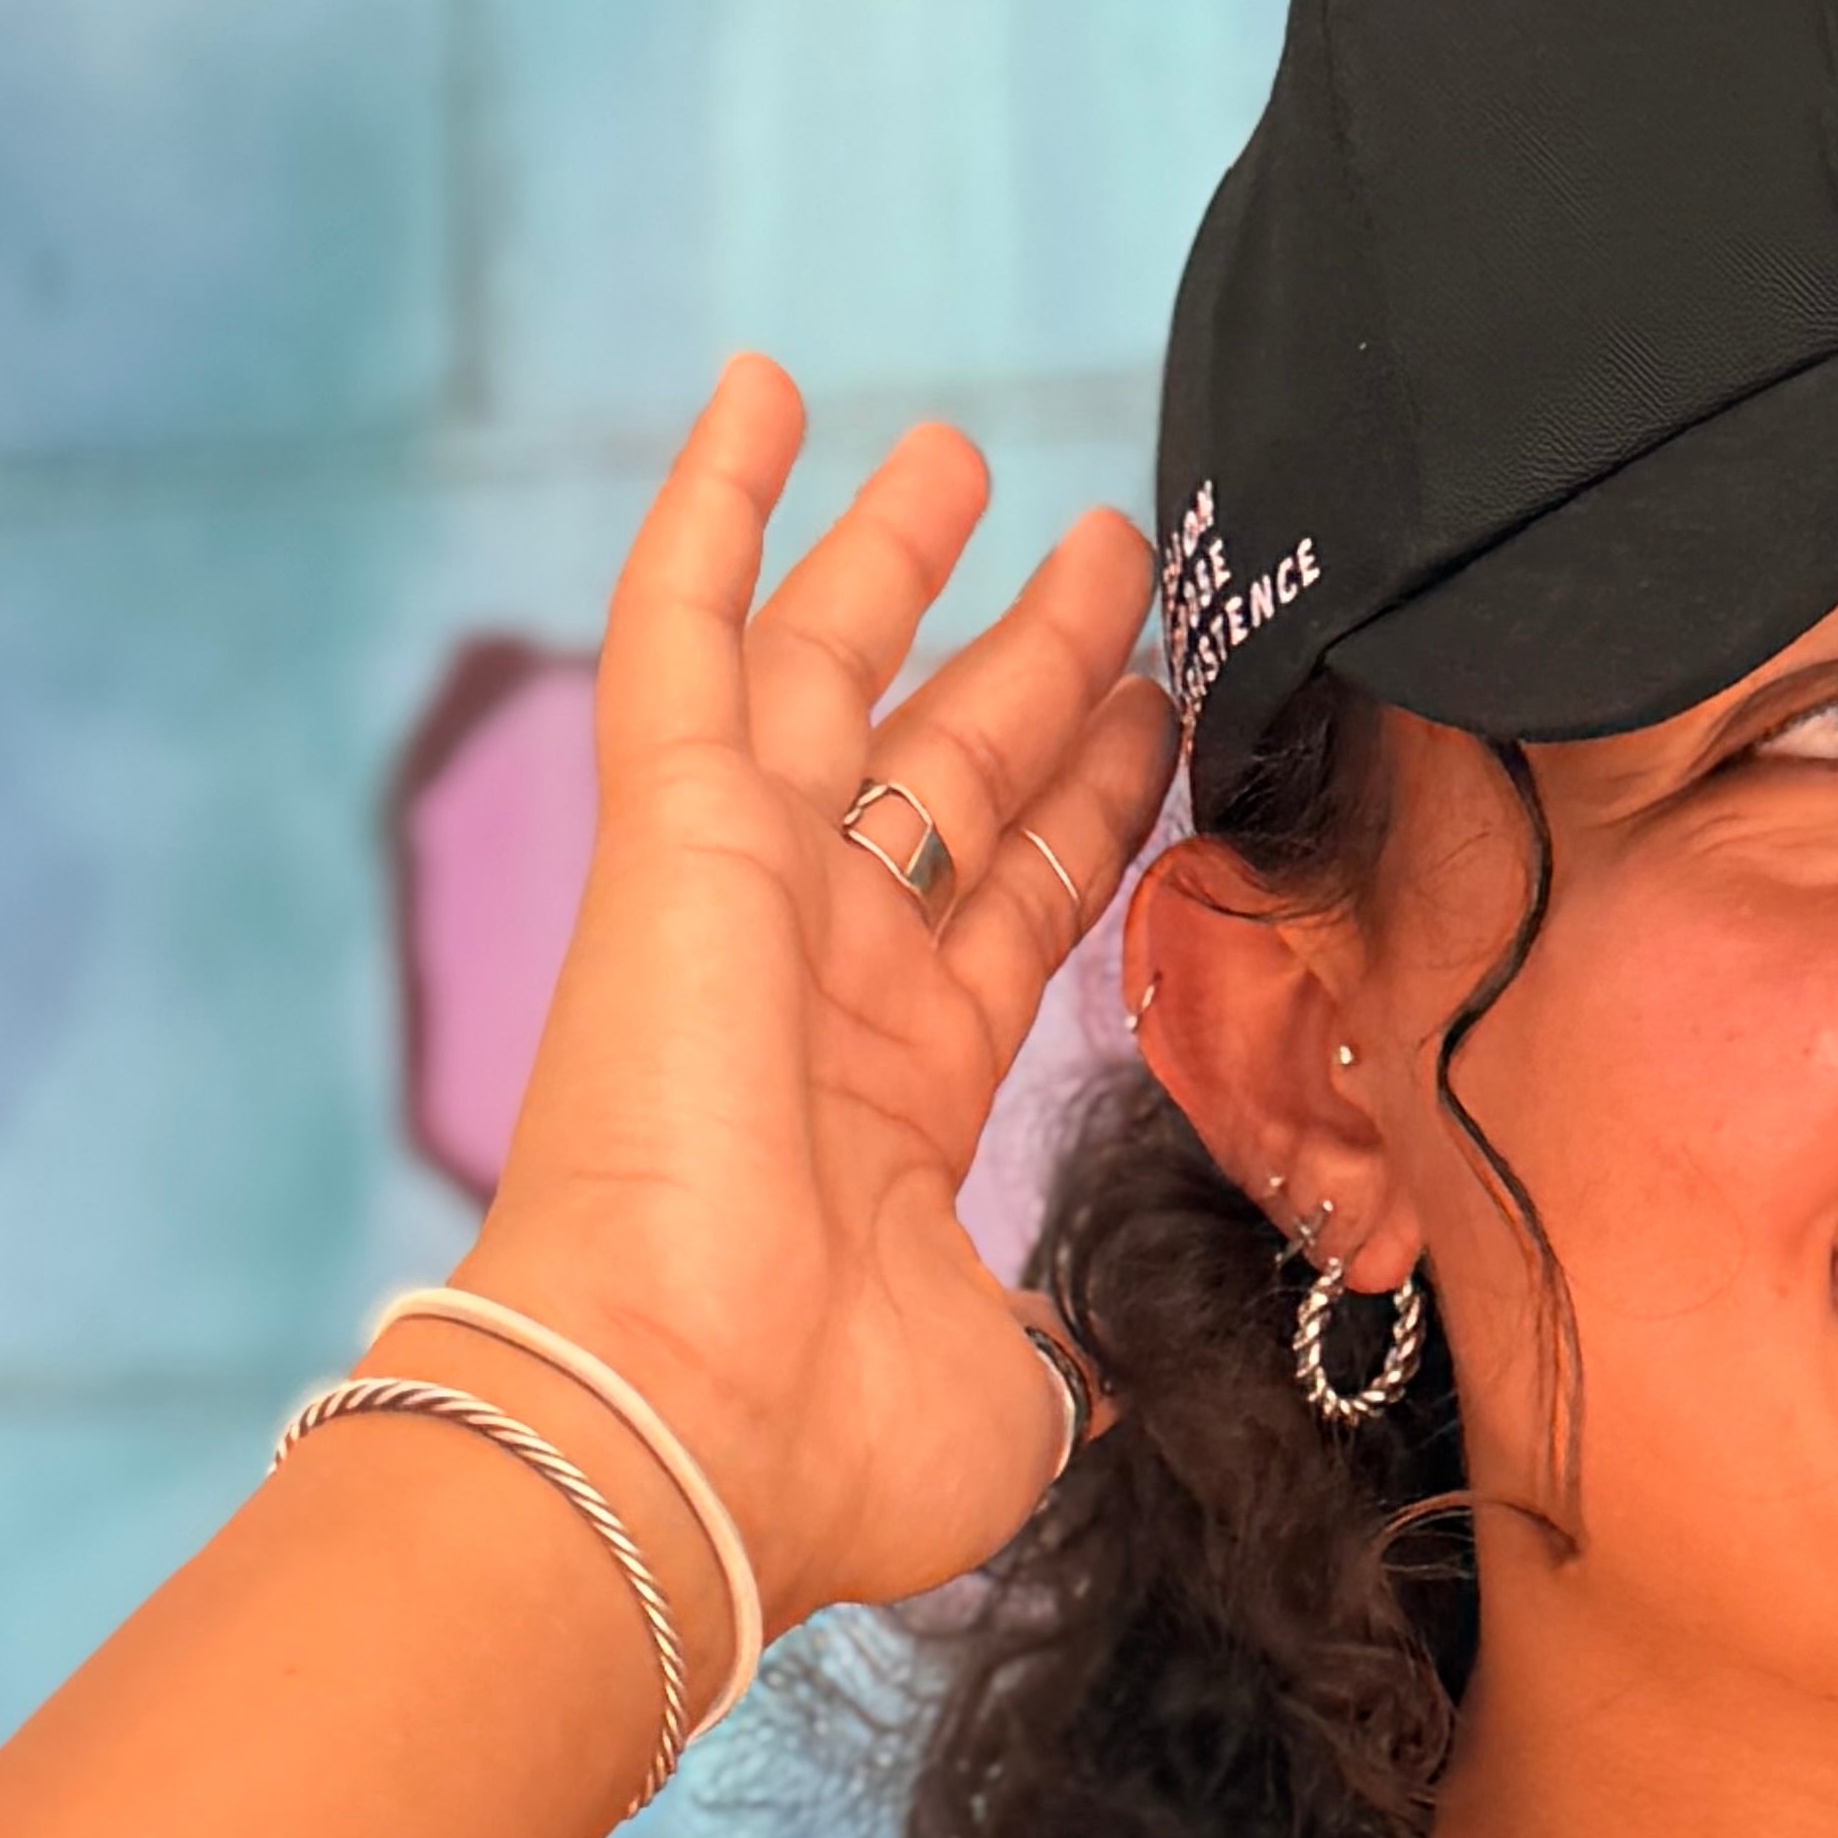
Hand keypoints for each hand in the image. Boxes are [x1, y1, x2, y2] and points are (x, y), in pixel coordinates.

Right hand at [463, 361, 1175, 1628]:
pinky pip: (688, 633)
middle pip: (953, 771)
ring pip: (838, 679)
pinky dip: (717, 506)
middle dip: (1033, 660)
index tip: (1161, 705)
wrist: (693, 1437)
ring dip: (898, 558)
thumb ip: (1074, 1356)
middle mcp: (828, 976)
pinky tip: (767, 389)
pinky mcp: (675, 839)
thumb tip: (1125, 1389)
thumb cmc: (830, 1447)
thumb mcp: (1018, 1405)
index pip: (1023, 899)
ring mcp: (749, 897)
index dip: (1093, 798)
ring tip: (962, 450)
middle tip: (1111, 552)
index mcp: (904, 1093)